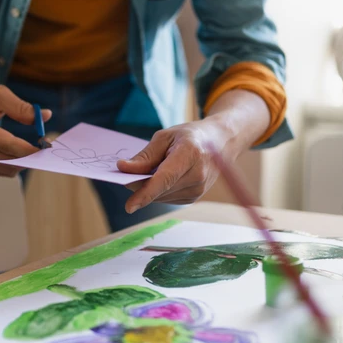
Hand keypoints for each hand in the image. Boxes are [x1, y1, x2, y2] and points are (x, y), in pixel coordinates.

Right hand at [0, 84, 50, 176]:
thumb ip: (22, 107)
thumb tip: (46, 116)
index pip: (8, 145)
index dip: (30, 148)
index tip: (47, 144)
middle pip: (9, 160)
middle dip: (30, 156)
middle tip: (45, 147)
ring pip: (8, 169)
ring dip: (24, 161)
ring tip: (34, 148)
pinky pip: (2, 171)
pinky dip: (16, 164)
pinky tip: (22, 153)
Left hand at [117, 119, 231, 212]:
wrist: (219, 142)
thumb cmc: (188, 136)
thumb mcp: (165, 137)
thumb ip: (145, 156)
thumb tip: (123, 169)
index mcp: (190, 154)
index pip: (165, 179)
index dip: (146, 193)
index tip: (129, 206)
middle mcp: (198, 175)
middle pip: (160, 190)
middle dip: (139, 186)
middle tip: (127, 174)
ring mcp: (198, 189)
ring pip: (161, 197)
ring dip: (149, 188)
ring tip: (154, 169)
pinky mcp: (194, 198)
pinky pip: (166, 198)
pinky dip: (159, 191)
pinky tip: (163, 177)